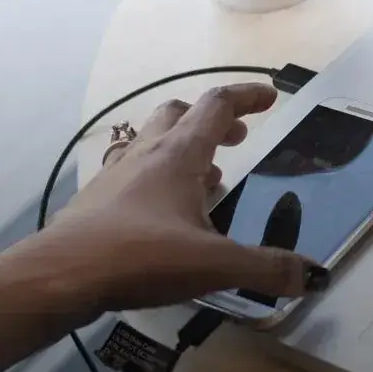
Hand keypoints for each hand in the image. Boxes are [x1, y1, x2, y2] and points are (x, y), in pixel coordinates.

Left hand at [27, 84, 324, 314]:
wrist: (62, 274)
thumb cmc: (141, 257)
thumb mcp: (214, 265)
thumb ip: (265, 268)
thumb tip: (310, 275)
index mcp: (179, 154)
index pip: (217, 106)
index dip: (247, 97)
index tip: (270, 98)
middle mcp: (146, 153)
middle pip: (179, 113)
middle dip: (211, 120)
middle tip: (236, 139)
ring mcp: (116, 174)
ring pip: (151, 140)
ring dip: (182, 148)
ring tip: (206, 179)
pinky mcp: (96, 200)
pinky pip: (132, 172)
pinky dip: (156, 178)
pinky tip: (164, 214)